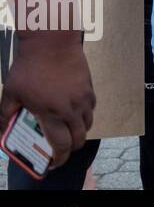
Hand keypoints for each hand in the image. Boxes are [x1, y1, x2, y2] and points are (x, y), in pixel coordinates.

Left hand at [0, 32, 94, 169]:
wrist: (52, 43)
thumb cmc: (30, 66)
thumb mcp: (11, 92)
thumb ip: (6, 114)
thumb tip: (0, 131)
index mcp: (51, 113)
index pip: (62, 145)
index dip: (60, 158)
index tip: (54, 163)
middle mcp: (71, 109)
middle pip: (80, 138)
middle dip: (72, 148)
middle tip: (62, 149)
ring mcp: (83, 98)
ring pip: (87, 124)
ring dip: (79, 131)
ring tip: (68, 130)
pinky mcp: (89, 88)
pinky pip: (91, 109)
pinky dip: (84, 115)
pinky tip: (74, 111)